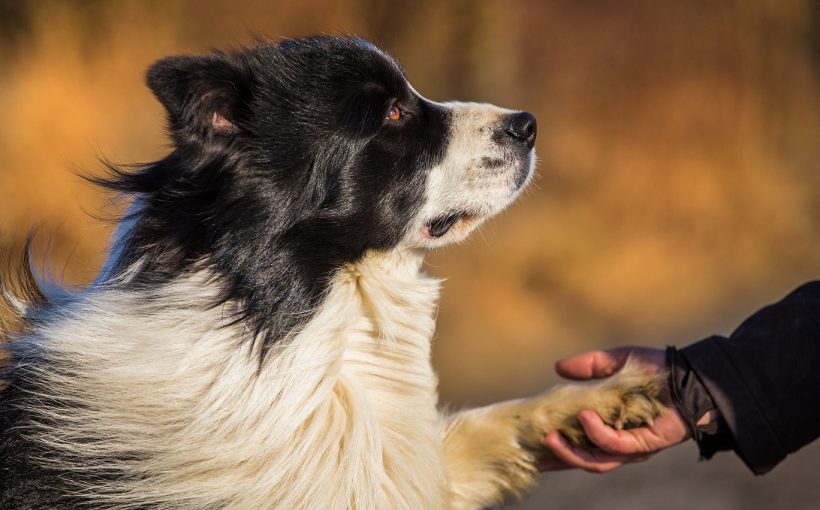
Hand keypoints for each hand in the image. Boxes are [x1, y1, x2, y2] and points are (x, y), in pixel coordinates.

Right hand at [540, 347, 692, 472]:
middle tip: (538, 439)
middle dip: (557, 455)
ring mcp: (630, 447)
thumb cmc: (656, 369)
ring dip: (570, 452)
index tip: (534, 433)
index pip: (577, 441)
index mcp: (607, 425)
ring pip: (594, 462)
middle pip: (581, 459)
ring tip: (552, 436)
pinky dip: (597, 433)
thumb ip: (589, 366)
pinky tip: (585, 417)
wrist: (690, 374)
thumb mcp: (615, 362)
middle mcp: (617, 441)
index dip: (556, 443)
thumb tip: (558, 367)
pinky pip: (615, 446)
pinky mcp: (644, 445)